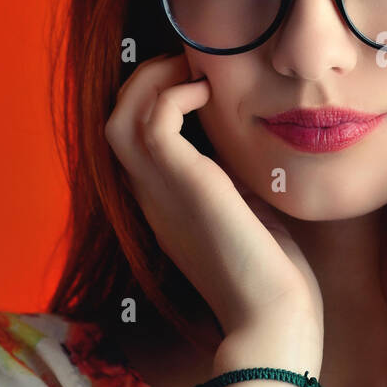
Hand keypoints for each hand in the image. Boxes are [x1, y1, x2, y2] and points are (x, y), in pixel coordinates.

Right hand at [104, 53, 323, 349]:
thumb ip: (233, 180)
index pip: (131, 142)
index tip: (193, 80)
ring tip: (194, 72)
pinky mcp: (185, 186)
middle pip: (113, 121)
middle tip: (190, 66)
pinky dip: (172, 95)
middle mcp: (150, 197)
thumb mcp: (245, 213)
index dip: (150, 101)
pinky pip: (152, 122)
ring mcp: (160, 193)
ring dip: (152, 81)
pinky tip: (206, 96)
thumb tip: (247, 143)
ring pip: (118, 117)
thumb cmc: (270, 276)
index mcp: (162, 204)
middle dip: (144, 81)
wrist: (273, 319)